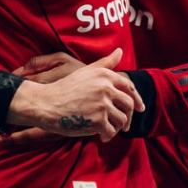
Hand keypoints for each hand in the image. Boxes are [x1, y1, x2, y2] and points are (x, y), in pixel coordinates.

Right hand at [6, 48, 143, 142]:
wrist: (48, 103)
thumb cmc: (66, 88)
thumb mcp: (86, 71)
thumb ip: (105, 63)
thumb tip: (120, 51)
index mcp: (104, 75)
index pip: (129, 87)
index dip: (137, 99)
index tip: (140, 108)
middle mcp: (106, 87)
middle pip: (129, 105)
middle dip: (129, 117)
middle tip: (124, 126)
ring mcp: (102, 104)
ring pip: (122, 120)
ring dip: (117, 128)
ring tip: (108, 130)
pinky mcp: (98, 120)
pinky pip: (111, 131)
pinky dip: (108, 136)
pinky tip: (101, 137)